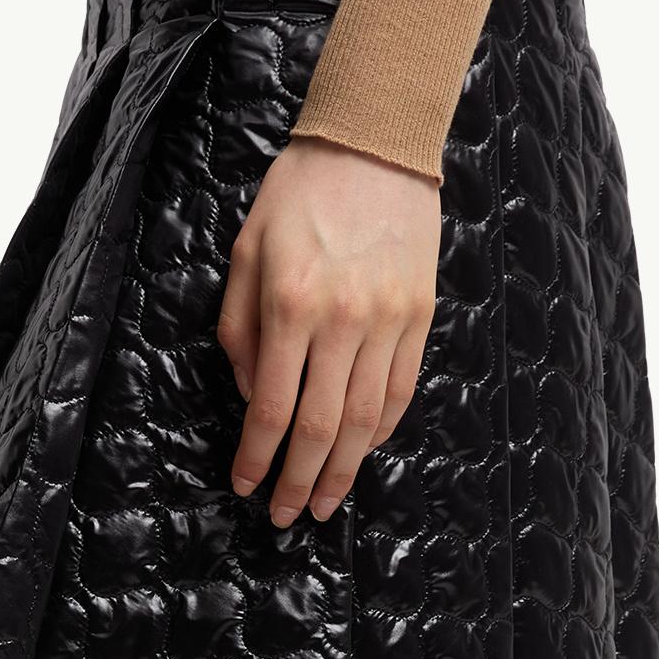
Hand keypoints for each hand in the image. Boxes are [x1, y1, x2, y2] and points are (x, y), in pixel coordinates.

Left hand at [217, 134, 439, 526]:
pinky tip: (359, 453)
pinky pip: (399, 393)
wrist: (375, 143)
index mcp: (291, 305)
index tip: (244, 485)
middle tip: (286, 516)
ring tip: (324, 503)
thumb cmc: (299, 194)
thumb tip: (255, 399)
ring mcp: (387, 322)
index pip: (272, 409)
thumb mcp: (246, 252)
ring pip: (364, 422)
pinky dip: (378, 432)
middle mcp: (343, 320)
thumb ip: (240, 331)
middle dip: (299, 482)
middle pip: (320, 429)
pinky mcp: (419, 317)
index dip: (256, 458)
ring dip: (342, 472)